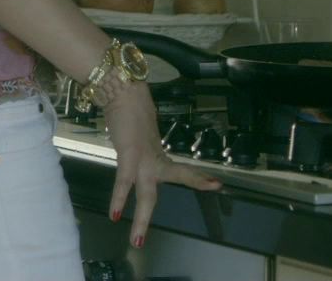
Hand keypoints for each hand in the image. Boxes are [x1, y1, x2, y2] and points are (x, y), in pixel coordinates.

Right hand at [102, 82, 222, 248]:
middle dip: (196, 181)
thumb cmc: (126, 106)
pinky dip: (118, 199)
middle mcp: (154, 157)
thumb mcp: (136, 129)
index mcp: (156, 153)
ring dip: (142, 219)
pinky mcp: (129, 155)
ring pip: (146, 195)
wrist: (120, 90)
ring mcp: (144, 158)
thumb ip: (139, 141)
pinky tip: (114, 216)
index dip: (198, 177)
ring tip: (137, 240)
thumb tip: (134, 141)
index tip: (216, 184)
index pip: (180, 168)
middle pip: (178, 173)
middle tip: (217, 186)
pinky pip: (124, 182)